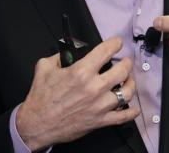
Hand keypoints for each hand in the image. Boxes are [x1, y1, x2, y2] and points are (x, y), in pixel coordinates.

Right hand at [15, 37, 139, 149]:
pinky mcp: (99, 121)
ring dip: (130, 84)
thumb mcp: (44, 67)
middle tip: (124, 61)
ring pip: (127, 92)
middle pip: (123, 70)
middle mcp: (93, 88)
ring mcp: (98, 106)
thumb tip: (70, 50)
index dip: (115, 43)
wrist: (36, 125)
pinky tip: (133, 107)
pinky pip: (122, 117)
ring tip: (127, 80)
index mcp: (80, 72)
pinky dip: (131, 112)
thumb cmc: (40, 99)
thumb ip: (60, 55)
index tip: (116, 43)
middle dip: (126, 62)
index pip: (107, 51)